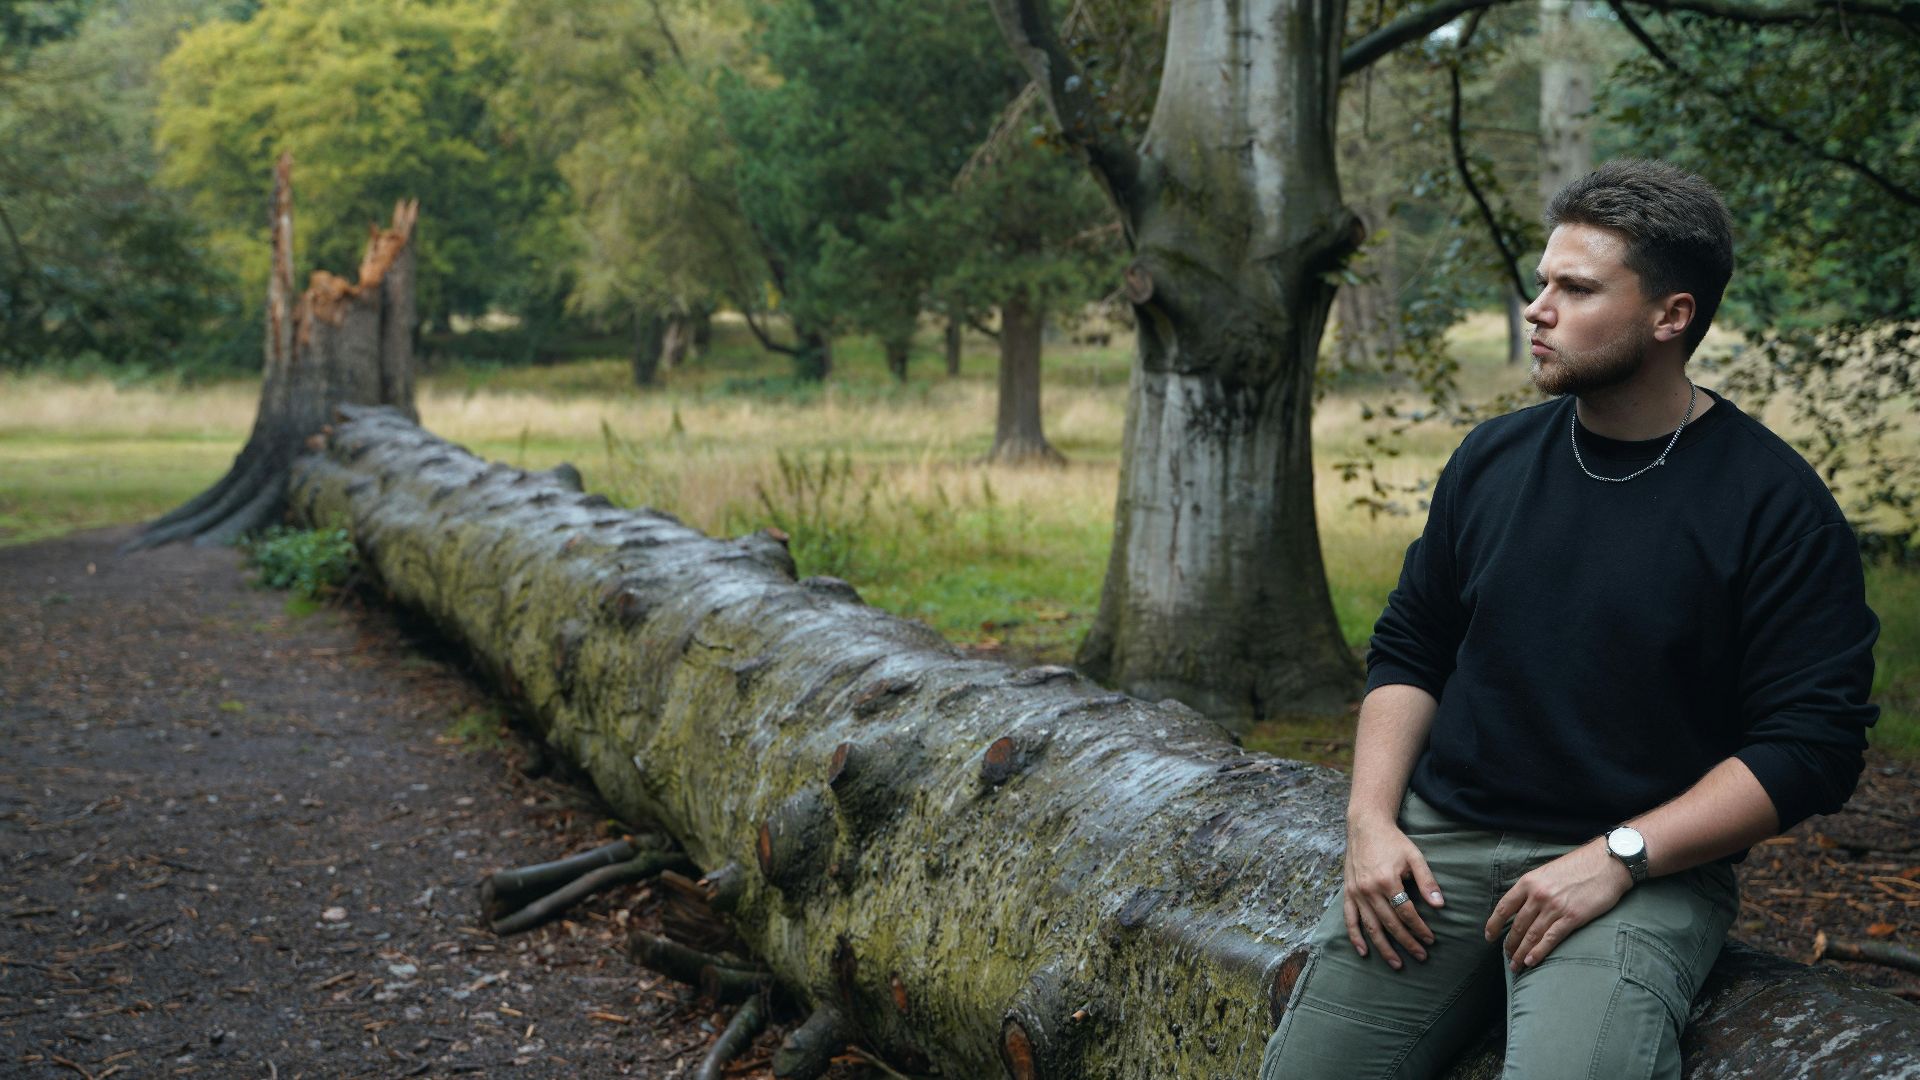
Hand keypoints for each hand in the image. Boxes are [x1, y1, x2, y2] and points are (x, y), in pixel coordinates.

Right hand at [1342, 813, 1445, 970]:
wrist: (1365, 826)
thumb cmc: (1393, 842)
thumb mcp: (1414, 857)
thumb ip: (1427, 881)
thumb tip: (1440, 905)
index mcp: (1387, 880)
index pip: (1406, 912)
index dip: (1420, 928)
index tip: (1431, 939)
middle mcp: (1369, 890)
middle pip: (1390, 924)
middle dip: (1407, 942)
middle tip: (1421, 956)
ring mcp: (1356, 893)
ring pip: (1371, 927)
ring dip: (1384, 948)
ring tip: (1397, 963)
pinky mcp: (1348, 893)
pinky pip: (1350, 920)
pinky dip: (1356, 937)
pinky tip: (1364, 952)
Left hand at [1485, 839, 1631, 970]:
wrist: (1607, 863)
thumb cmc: (1578, 866)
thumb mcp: (1547, 872)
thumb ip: (1533, 888)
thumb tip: (1521, 907)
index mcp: (1529, 882)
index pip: (1503, 907)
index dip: (1493, 924)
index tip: (1489, 937)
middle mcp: (1538, 895)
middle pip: (1517, 925)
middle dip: (1509, 944)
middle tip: (1506, 956)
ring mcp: (1554, 907)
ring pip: (1531, 935)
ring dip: (1521, 953)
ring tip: (1516, 965)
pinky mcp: (1572, 917)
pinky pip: (1550, 939)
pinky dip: (1538, 952)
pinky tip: (1530, 962)